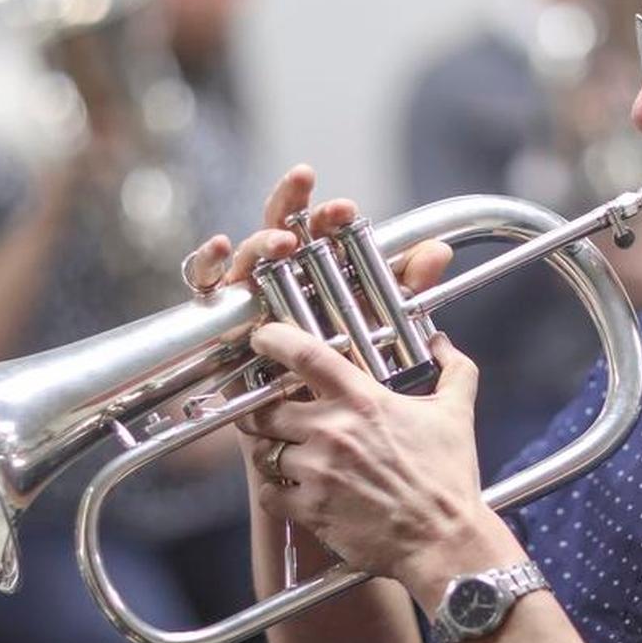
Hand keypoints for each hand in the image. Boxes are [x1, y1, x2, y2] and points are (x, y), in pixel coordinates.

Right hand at [178, 161, 452, 435]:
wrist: (338, 460)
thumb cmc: (356, 401)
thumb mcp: (388, 341)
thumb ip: (406, 294)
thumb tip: (438, 251)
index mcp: (320, 285)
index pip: (320, 236)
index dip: (329, 217)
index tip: (346, 208)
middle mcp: (282, 289)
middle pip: (278, 232)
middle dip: (288, 203)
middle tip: (304, 182)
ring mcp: (249, 306)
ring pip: (245, 257)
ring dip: (260, 240)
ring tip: (282, 242)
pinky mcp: (219, 329)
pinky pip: (204, 290)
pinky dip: (205, 263)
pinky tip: (218, 249)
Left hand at [237, 325, 493, 598]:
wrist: (445, 540)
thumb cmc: (449, 479)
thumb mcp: (458, 415)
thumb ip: (453, 370)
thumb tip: (442, 343)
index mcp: (363, 400)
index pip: (306, 355)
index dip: (274, 340)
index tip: (262, 339)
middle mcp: (333, 430)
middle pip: (267, 409)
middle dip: (261, 413)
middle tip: (268, 417)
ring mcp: (317, 471)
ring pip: (264, 453)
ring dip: (271, 455)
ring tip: (287, 459)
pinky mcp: (310, 509)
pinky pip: (269, 495)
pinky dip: (275, 495)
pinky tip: (293, 495)